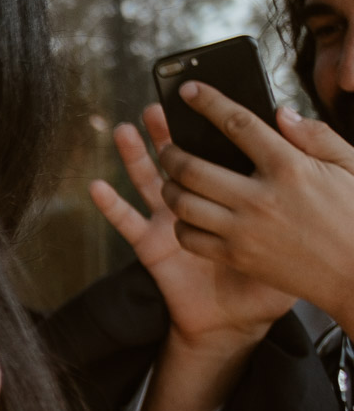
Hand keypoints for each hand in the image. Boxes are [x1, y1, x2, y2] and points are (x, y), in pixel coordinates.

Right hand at [90, 103, 291, 349]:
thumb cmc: (281, 271)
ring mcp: (172, 220)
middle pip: (180, 159)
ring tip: (127, 130)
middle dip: (167, 133)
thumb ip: (312, 168)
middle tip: (160, 109)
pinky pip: (128, 224)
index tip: (198, 93)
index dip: (209, 119)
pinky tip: (98, 187)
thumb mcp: (308, 219)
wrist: (246, 317)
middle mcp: (200, 200)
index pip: (220, 147)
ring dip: (135, 156)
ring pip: (149, 181)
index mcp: (235, 190)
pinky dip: (111, 206)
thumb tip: (289, 119)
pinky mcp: (153, 245)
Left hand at [157, 81, 353, 331]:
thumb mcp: (350, 167)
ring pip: (183, 203)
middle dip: (171, 152)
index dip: (208, 102)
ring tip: (172, 180)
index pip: (238, 123)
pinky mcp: (237, 257)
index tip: (189, 90)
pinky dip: (181, 224)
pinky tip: (188, 216)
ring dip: (169, 187)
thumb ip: (315, 136)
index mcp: (289, 167)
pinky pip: (190, 238)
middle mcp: (260, 197)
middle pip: (192, 167)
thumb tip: (281, 112)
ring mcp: (245, 230)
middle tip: (168, 147)